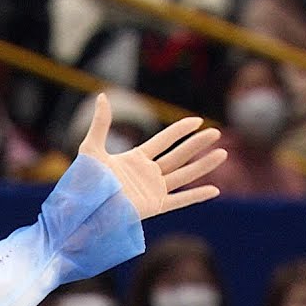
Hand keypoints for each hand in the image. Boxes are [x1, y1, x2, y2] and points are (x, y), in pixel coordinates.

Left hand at [79, 94, 226, 219]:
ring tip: (222, 153)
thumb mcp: (91, 149)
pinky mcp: (154, 207)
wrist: (83, 209)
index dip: (179, 130)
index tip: (197, 120)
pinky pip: (179, 201)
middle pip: (178, 156)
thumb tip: (103, 96)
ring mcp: (152, 191)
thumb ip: (100, 124)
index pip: (163, 141)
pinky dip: (196, 196)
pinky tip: (215, 190)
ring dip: (203, 165)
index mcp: (135, 160)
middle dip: (196, 144)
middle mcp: (147, 174)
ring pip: (184, 175)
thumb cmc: (85, 181)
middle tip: (216, 132)